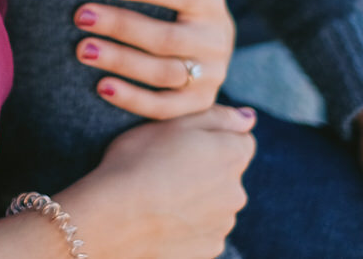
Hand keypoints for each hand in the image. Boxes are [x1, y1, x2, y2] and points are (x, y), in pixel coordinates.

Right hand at [62, 104, 256, 258]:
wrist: (113, 217)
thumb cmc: (137, 161)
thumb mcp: (172, 122)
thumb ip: (217, 116)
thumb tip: (249, 117)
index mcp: (232, 155)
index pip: (240, 141)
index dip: (212, 139)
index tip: (184, 144)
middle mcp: (237, 191)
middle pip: (228, 175)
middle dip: (207, 170)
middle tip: (167, 168)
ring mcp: (224, 224)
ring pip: (216, 204)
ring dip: (198, 199)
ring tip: (161, 195)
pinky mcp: (209, 248)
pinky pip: (204, 230)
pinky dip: (189, 225)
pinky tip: (162, 218)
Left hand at [72, 0, 234, 117]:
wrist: (205, 47)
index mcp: (211, 2)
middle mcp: (218, 39)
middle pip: (168, 37)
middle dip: (121, 26)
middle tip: (80, 14)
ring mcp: (212, 75)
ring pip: (164, 73)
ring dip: (120, 62)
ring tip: (81, 48)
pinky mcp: (199, 105)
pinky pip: (165, 109)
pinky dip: (133, 100)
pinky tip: (100, 87)